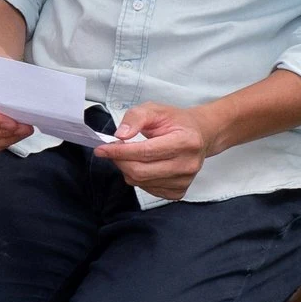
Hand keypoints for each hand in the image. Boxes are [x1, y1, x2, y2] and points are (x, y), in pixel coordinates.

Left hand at [96, 102, 219, 199]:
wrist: (199, 134)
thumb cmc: (176, 122)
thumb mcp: (155, 110)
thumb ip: (136, 117)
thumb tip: (121, 134)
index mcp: (185, 142)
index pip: (145, 152)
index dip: (119, 151)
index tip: (101, 149)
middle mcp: (188, 164)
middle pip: (140, 171)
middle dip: (119, 161)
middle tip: (113, 150)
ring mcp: (185, 180)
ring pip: (141, 182)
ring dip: (127, 169)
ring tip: (130, 155)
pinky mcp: (179, 191)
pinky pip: (147, 190)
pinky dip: (138, 178)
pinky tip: (143, 165)